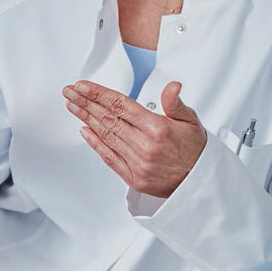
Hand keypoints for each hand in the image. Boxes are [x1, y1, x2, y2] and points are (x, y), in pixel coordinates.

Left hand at [63, 79, 205, 196]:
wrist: (202, 184)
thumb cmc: (196, 151)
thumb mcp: (191, 121)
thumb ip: (175, 103)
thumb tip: (172, 86)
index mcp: (158, 128)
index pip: (121, 104)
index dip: (98, 93)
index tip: (82, 85)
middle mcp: (145, 146)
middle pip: (108, 118)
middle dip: (85, 103)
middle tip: (69, 92)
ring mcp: (137, 163)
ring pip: (106, 136)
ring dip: (86, 119)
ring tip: (72, 106)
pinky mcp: (133, 178)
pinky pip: (109, 157)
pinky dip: (95, 143)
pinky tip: (84, 130)